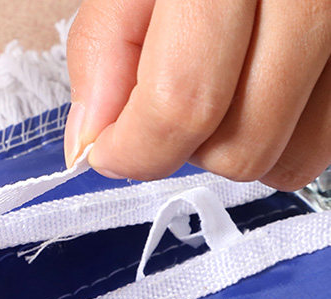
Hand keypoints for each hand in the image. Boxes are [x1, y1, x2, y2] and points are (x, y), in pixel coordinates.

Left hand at [64, 0, 330, 190]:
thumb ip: (105, 47)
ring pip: (293, 153)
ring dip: (237, 144)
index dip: (135, 149)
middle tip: (159, 113)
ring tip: (217, 88)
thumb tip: (91, 139)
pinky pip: (328, 135)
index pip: (182, 100)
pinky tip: (259, 86)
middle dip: (184, 149)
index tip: (108, 152)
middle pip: (242, 144)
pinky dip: (285, 130)